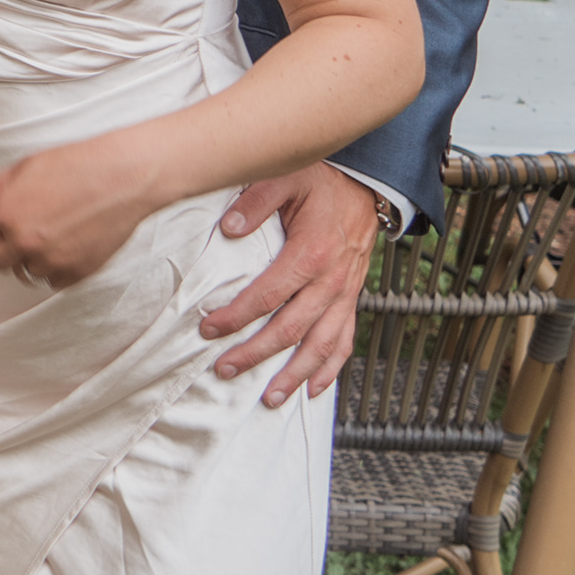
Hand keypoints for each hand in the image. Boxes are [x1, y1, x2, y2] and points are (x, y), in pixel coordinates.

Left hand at [0, 136, 158, 287]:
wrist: (122, 178)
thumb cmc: (75, 166)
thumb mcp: (25, 167)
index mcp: (5, 214)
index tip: (12, 217)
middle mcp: (23, 241)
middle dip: (7, 247)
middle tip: (29, 230)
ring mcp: (49, 260)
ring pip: (26, 272)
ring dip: (34, 258)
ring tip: (54, 234)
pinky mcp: (75, 273)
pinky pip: (53, 282)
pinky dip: (57, 268)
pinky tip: (68, 246)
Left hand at [199, 165, 382, 405]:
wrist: (366, 184)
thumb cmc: (321, 180)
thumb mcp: (285, 177)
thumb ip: (254, 201)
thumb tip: (226, 230)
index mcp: (312, 252)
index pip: (268, 294)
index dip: (237, 315)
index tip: (208, 329)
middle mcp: (332, 280)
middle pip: (291, 328)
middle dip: (256, 353)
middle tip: (224, 371)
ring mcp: (345, 293)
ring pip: (321, 344)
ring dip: (295, 374)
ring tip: (269, 398)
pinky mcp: (351, 298)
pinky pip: (345, 340)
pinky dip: (331, 368)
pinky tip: (313, 389)